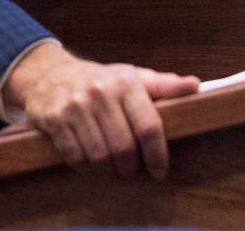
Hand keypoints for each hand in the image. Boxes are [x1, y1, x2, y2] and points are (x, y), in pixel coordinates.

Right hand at [2, 43, 198, 178]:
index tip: (160, 170)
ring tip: (114, 169)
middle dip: (131, 167)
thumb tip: (195, 86)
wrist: (50, 73)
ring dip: (109, 171)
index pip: (148, 126)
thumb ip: (164, 85)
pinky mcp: (54, 120)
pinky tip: (92, 165)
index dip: (157, 154)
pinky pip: (76, 158)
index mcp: (125, 82)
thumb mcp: (133, 77)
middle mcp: (100, 93)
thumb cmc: (101, 80)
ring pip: (100, 157)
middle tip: (132, 170)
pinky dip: (87, 169)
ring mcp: (75, 107)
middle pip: (124, 147)